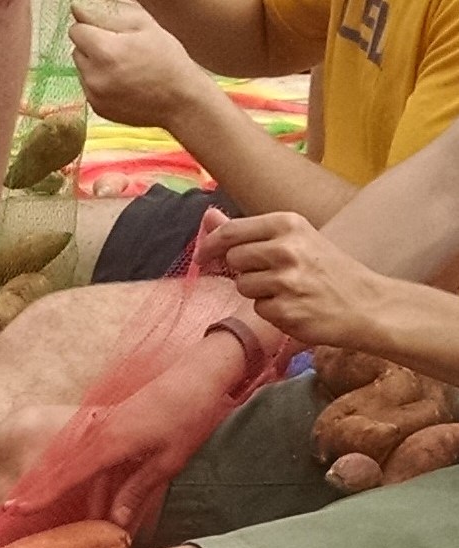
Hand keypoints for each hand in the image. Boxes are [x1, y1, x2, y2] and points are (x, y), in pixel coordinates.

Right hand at [6, 323, 255, 525]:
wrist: (200, 373)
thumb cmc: (189, 415)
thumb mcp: (168, 461)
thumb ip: (137, 492)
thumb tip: (114, 523)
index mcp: (109, 443)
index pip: (66, 476)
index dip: (39, 495)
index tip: (12, 509)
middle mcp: (99, 435)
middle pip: (67, 475)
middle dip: (48, 497)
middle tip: (31, 520)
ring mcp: (104, 428)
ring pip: (83, 470)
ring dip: (87, 497)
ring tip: (93, 524)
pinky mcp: (112, 426)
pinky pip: (96, 460)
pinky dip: (97, 483)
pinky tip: (105, 502)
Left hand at [68, 0, 207, 131]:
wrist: (177, 100)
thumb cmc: (166, 59)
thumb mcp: (144, 25)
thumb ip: (111, 13)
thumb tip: (81, 7)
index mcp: (105, 51)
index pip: (77, 30)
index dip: (91, 26)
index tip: (107, 29)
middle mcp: (94, 76)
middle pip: (77, 49)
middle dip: (92, 44)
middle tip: (119, 47)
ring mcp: (93, 95)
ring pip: (81, 69)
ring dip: (95, 63)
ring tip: (121, 65)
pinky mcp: (96, 108)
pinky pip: (88, 87)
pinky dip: (99, 81)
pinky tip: (121, 80)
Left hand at [200, 208, 391, 347]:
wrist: (363, 303)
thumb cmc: (325, 269)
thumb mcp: (294, 238)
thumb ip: (247, 231)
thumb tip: (207, 217)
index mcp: (289, 223)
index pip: (231, 231)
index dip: (210, 245)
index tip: (204, 256)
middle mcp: (286, 248)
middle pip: (234, 259)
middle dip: (243, 268)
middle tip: (269, 272)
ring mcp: (286, 280)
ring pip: (242, 285)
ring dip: (257, 290)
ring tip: (286, 288)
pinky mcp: (284, 310)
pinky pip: (257, 308)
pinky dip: (270, 310)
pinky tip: (293, 305)